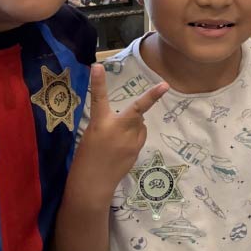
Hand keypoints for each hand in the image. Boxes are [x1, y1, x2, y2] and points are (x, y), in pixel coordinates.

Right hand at [74, 63, 168, 197]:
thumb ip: (109, 123)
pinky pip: (140, 136)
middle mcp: (116, 129)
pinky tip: (122, 148)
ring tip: (119, 137)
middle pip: (138, 109)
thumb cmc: (85, 159)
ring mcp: (129, 141)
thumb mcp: (91, 136)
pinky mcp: (136, 151)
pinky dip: (135, 135)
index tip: (98, 65)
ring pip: (140, 124)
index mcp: (99, 123)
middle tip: (164, 85)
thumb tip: (129, 117)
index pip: (98, 98)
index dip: (97, 82)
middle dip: (152, 97)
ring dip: (135, 124)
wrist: (92, 185)